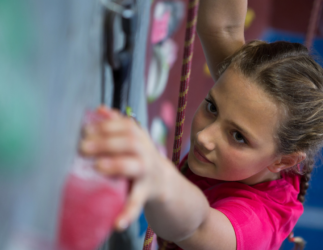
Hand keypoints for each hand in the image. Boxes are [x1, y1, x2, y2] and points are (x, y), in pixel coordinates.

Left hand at [80, 106, 166, 229]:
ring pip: (135, 167)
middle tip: (83, 147)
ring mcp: (147, 172)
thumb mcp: (133, 138)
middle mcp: (146, 152)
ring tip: (99, 167)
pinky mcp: (145, 192)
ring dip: (117, 165)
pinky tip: (117, 223)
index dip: (107, 126)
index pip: (127, 126)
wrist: (163, 182)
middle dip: (107, 142)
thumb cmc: (140, 157)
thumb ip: (117, 123)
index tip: (86, 130)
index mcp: (140, 138)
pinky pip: (137, 202)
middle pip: (130, 143)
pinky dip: (127, 213)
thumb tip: (99, 109)